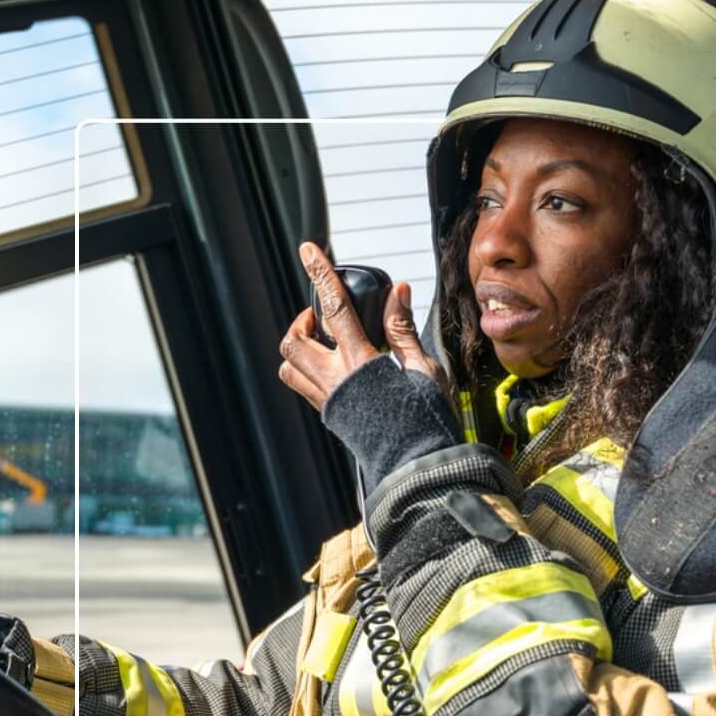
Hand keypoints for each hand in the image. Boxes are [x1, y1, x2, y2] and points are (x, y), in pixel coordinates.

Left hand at [279, 241, 447, 410]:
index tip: (308, 251)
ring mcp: (327, 400)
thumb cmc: (425, 421)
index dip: (320, 275)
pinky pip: (302, 386)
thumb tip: (397, 291)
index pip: (333, 308)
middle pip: (294, 339)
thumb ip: (403, 328)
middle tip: (322, 316)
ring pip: (289, 365)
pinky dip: (306, 369)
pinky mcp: (329, 416)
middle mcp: (335, 381)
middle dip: (302, 321)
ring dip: (299, 347)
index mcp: (360, 363)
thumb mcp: (422, 368)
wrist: (416, 465)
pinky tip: (333, 367)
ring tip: (323, 342)